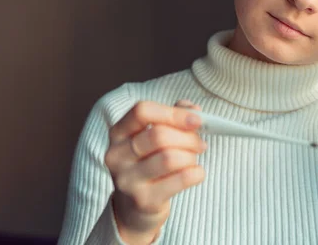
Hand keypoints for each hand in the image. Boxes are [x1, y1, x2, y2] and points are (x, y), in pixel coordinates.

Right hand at [105, 99, 206, 243]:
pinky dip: (196, 173)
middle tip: (200, 144)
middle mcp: (117, 155)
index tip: (196, 119)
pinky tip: (196, 173)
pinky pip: (180, 180)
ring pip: (170, 158)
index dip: (172, 113)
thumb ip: (173, 117)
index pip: (142, 111)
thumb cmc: (149, 163)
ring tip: (193, 159)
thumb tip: (194, 109)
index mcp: (118, 133)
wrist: (136, 207)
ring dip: (191, 156)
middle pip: (159, 135)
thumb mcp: (154, 137)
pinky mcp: (143, 200)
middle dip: (188, 138)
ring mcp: (127, 180)